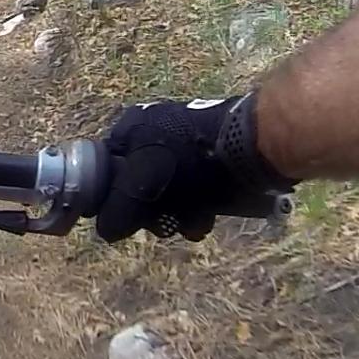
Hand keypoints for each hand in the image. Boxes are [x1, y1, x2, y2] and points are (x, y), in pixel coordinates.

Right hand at [95, 95, 292, 241]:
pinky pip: (193, 192)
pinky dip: (198, 208)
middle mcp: (153, 133)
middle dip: (152, 212)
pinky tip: (207, 216)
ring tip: (194, 221)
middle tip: (163, 223)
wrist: (252, 148)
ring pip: (167, 195)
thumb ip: (116, 208)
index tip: (127, 217)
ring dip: (177, 216)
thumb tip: (107, 230)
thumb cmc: (190, 162)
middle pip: (137, 187)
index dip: (113, 197)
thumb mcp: (141, 185)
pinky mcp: (210, 162)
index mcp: (131, 128)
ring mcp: (184, 148)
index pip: (106, 169)